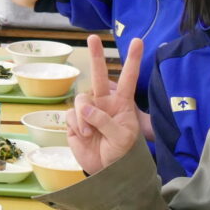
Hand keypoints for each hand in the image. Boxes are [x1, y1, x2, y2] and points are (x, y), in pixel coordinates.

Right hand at [66, 35, 145, 175]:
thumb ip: (105, 121)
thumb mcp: (122, 138)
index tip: (138, 41)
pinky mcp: (75, 122)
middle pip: (99, 76)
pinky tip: (84, 136)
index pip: (128, 79)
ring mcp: (88, 112)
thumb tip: (84, 107)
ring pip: (81, 99)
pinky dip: (77, 126)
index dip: (133, 60)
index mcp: (122, 104)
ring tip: (91, 133)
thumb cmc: (122, 154)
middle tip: (91, 38)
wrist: (106, 172)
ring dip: (84, 115)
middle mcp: (105, 103)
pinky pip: (71, 115)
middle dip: (96, 56)